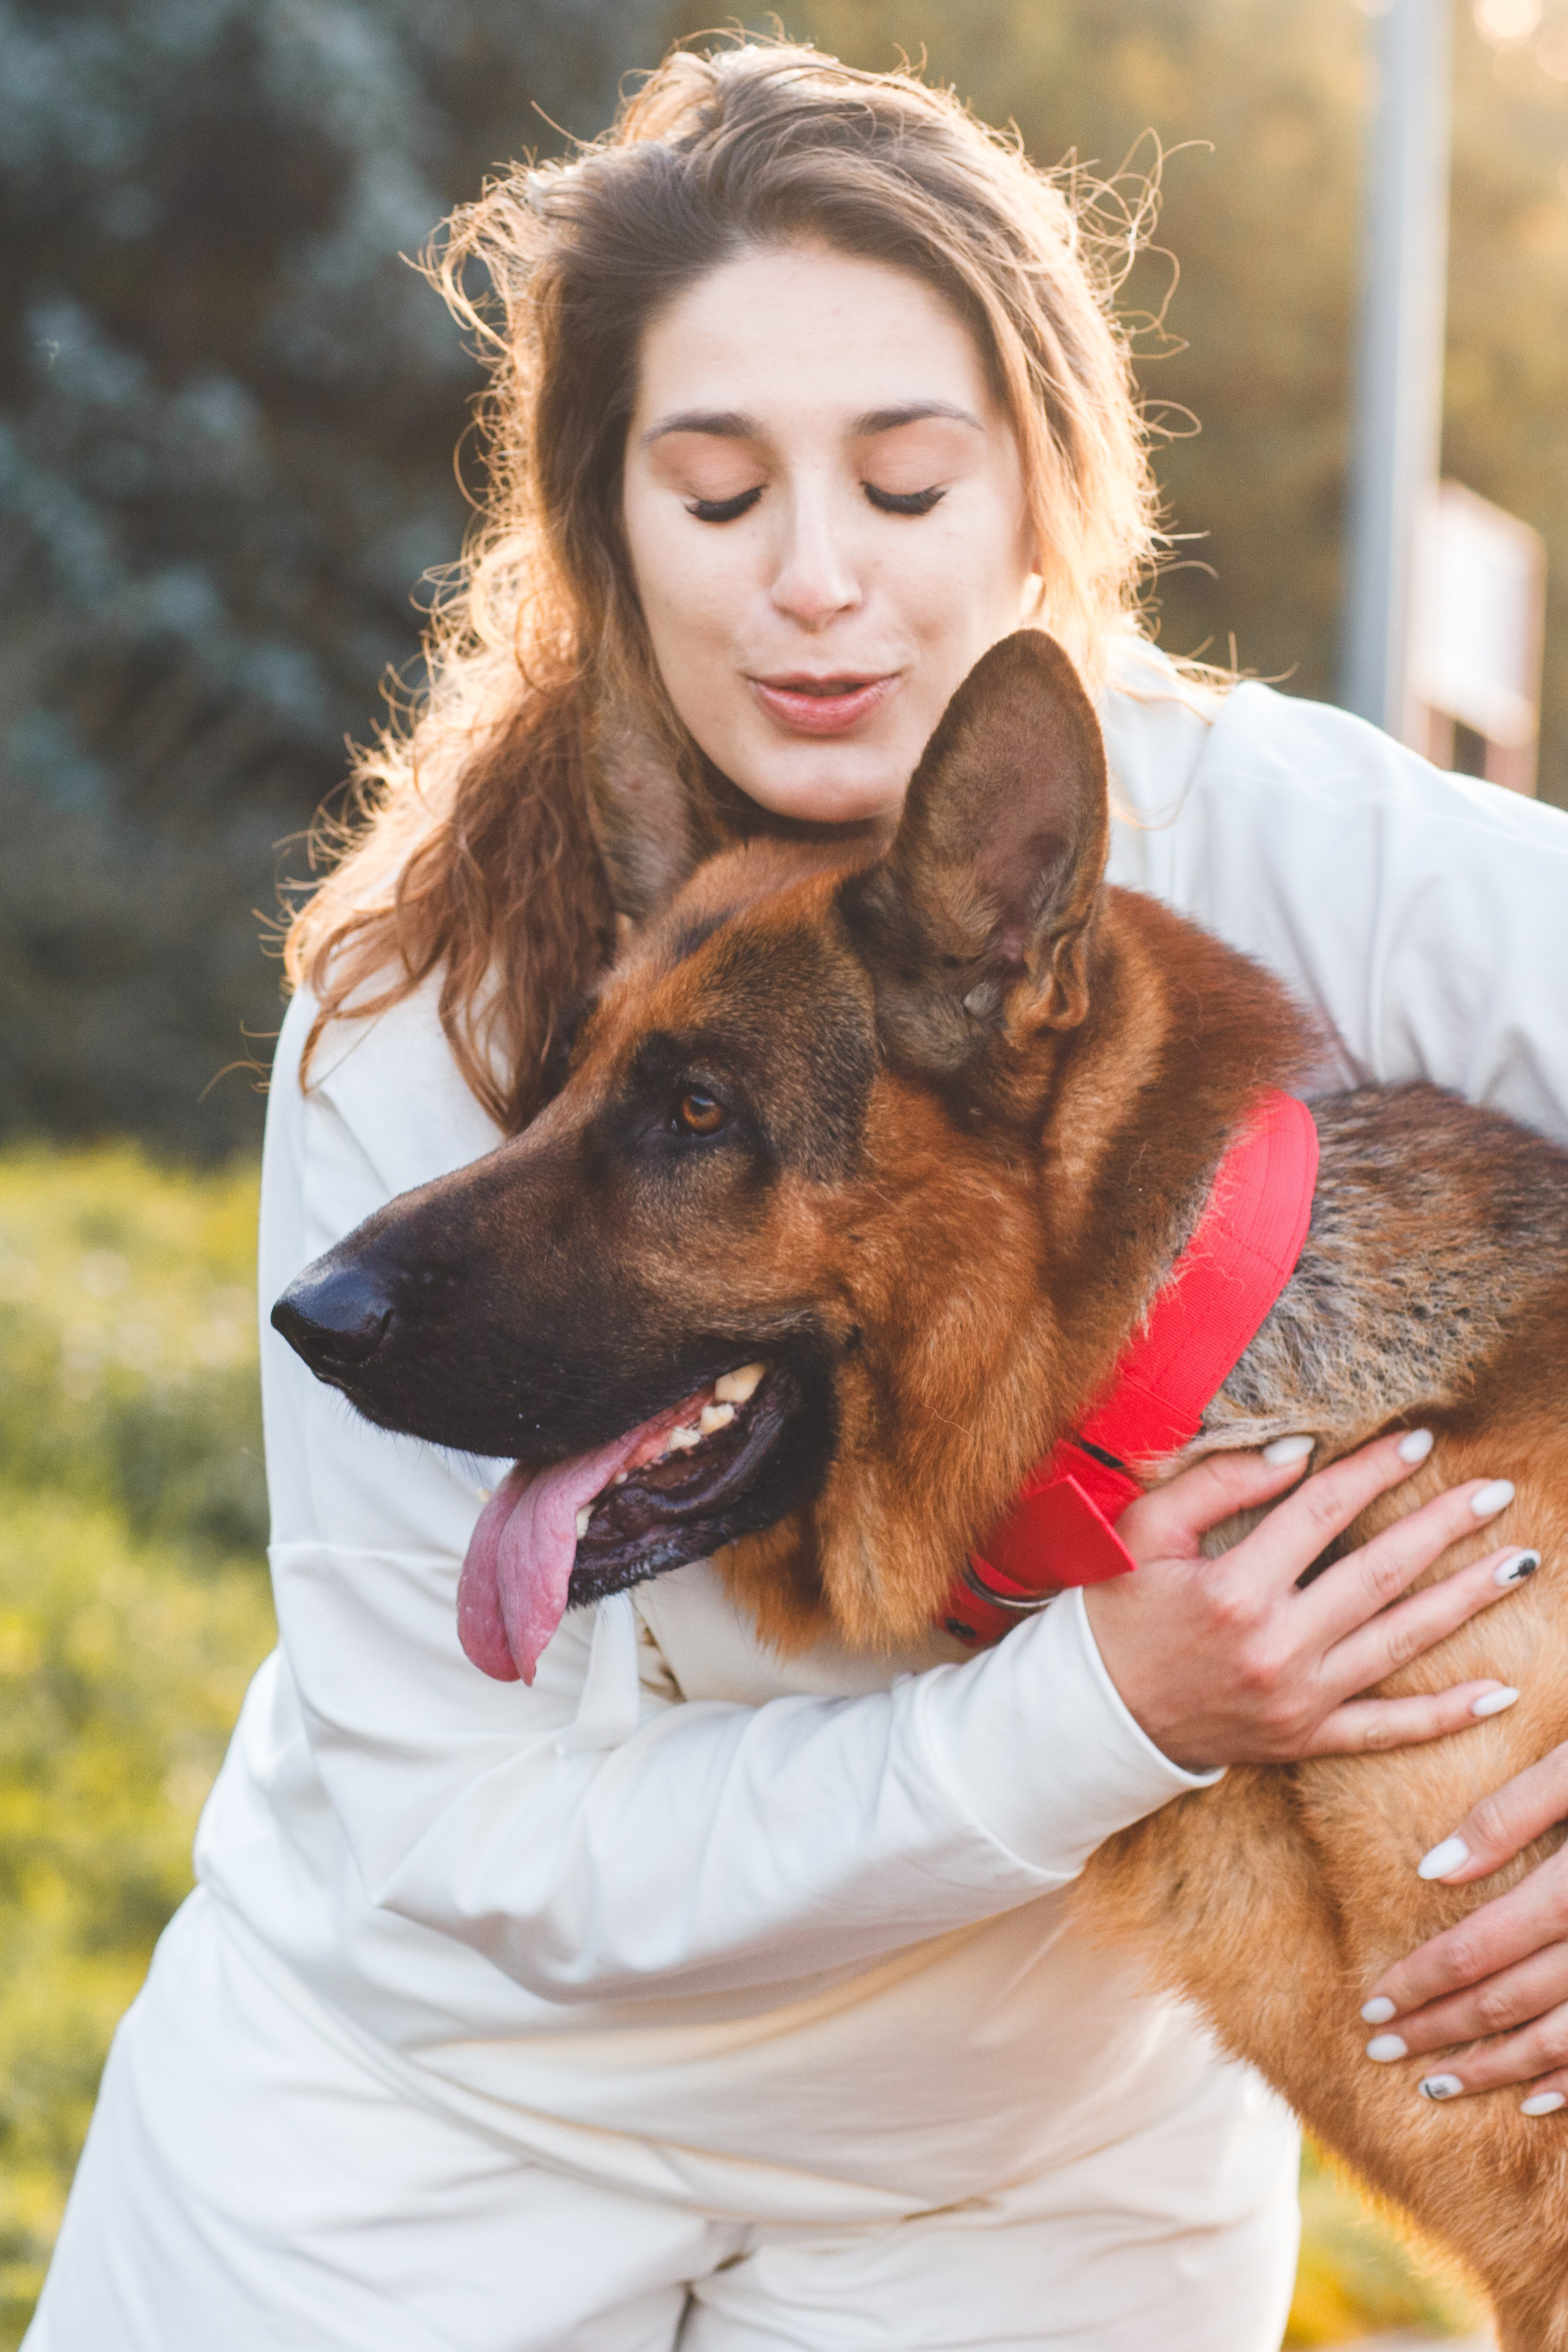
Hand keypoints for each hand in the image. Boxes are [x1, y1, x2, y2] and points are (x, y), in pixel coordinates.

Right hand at [1085, 1430, 1527, 1772]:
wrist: (1095, 1715)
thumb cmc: (1118, 1612)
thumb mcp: (1145, 1531)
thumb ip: (1219, 1484)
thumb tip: (1300, 1454)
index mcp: (1234, 1588)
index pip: (1323, 1512)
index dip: (1374, 1471)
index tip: (1421, 1440)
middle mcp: (1275, 1646)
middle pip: (1380, 1573)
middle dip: (1444, 1527)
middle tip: (1496, 1492)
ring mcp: (1296, 1700)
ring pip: (1399, 1642)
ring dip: (1465, 1601)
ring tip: (1518, 1563)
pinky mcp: (1304, 1739)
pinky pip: (1387, 1730)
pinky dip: (1446, 1715)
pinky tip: (1499, 1691)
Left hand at [1357, 1738, 1567, 2114]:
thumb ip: (1505, 1817)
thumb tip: (1432, 1871)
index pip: (1475, 1949)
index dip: (1420, 1982)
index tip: (1372, 2004)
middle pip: (1507, 2001)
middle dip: (1440, 2032)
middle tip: (1382, 2050)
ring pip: (1557, 2039)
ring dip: (1495, 2070)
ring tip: (1438, 2086)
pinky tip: (1534, 2101)